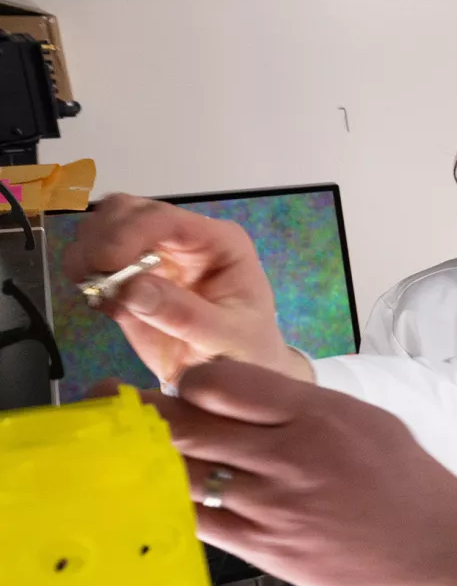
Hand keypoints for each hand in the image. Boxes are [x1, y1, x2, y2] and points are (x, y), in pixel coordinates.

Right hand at [59, 194, 309, 384]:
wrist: (231, 374)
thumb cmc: (243, 350)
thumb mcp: (227, 337)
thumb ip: (185, 314)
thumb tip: (132, 288)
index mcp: (217, 241)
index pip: (164, 217)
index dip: (127, 233)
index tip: (106, 264)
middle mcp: (182, 239)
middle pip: (124, 211)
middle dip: (100, 240)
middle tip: (95, 279)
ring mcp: (152, 254)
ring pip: (101, 228)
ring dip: (87, 256)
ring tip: (98, 292)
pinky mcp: (127, 277)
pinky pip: (93, 261)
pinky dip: (84, 276)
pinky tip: (101, 303)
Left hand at [141, 358, 456, 585]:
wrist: (445, 546)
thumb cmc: (410, 482)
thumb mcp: (365, 421)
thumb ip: (302, 408)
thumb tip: (242, 400)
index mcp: (316, 413)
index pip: (219, 381)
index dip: (190, 385)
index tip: (185, 392)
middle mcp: (290, 455)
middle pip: (187, 425)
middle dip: (148, 418)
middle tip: (124, 415)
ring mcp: (274, 505)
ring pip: (184, 475)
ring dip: (155, 465)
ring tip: (137, 458)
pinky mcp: (268, 548)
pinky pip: (200, 523)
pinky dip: (177, 509)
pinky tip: (170, 500)